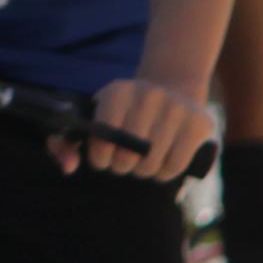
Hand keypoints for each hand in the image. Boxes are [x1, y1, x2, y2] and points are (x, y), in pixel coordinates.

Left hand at [62, 75, 216, 182]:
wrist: (172, 89)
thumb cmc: (123, 114)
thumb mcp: (92, 118)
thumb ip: (63, 143)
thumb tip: (68, 167)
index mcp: (117, 91)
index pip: (102, 138)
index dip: (101, 157)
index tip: (104, 157)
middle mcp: (148, 95)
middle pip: (127, 156)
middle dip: (123, 166)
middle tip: (126, 160)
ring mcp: (176, 108)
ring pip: (151, 164)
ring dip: (144, 171)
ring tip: (144, 159)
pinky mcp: (199, 123)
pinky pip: (175, 166)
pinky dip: (165, 173)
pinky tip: (162, 162)